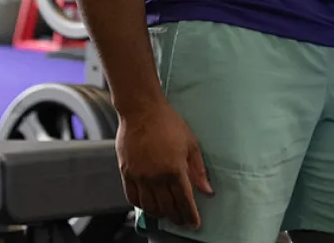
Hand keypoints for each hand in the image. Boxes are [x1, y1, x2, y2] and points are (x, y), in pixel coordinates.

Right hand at [116, 100, 214, 229]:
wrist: (142, 110)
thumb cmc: (168, 123)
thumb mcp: (191, 143)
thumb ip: (198, 169)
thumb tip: (207, 189)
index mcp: (174, 169)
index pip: (184, 201)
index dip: (190, 215)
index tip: (194, 224)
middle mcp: (156, 176)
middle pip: (167, 207)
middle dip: (177, 217)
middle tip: (182, 221)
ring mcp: (140, 176)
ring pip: (149, 206)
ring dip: (160, 214)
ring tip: (167, 214)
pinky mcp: (126, 172)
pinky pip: (132, 197)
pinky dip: (141, 206)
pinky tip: (148, 205)